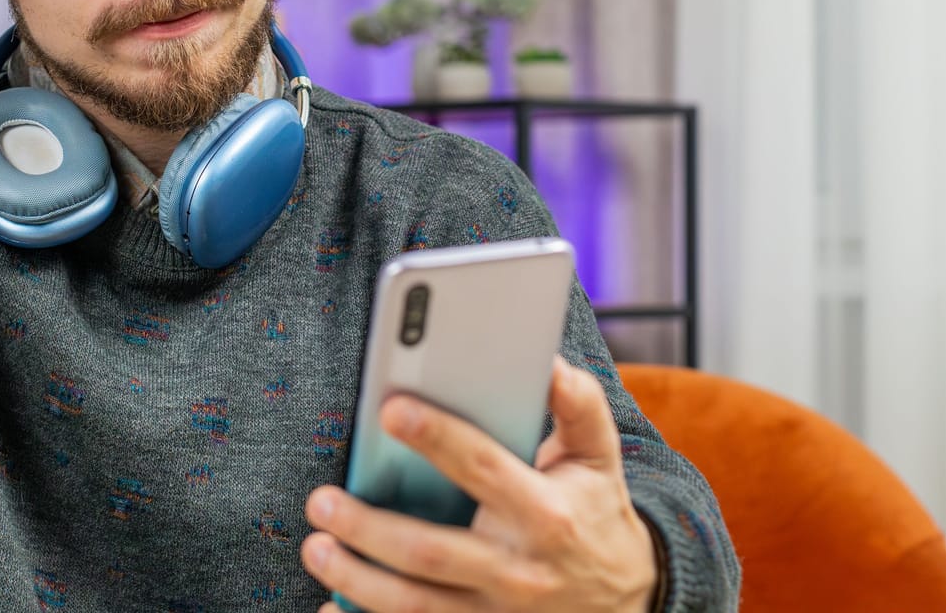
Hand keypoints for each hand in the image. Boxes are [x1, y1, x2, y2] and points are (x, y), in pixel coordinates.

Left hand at [303, 357, 659, 611]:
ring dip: (356, 579)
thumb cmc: (596, 513)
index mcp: (545, 512)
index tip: (391, 409)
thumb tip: (547, 358)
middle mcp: (517, 569)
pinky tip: (329, 607)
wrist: (630, 598)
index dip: (438, 438)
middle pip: (431, 551)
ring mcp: (495, 612)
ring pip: (414, 605)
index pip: (483, 469)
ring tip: (316, 546)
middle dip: (369, 528)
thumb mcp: (599, 456)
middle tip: (321, 500)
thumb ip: (576, 404)